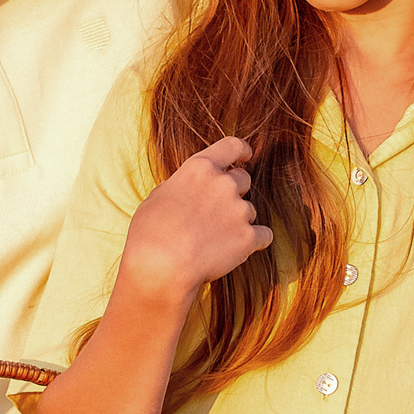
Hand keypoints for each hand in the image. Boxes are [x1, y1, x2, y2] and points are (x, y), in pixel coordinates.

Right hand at [120, 137, 273, 305]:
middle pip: (243, 179)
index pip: (232, 146)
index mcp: (200, 168)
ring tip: (214, 240)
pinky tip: (237, 251)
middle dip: (234, 192)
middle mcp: (224, 183)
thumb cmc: (150, 233)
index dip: (242, 151)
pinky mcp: (248, 237)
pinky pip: (263, 236)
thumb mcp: (158, 196)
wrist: (161, 267)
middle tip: (217, 211)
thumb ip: (182, 185)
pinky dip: (253, 242)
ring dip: (238, 221)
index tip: (246, 156)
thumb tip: (191, 190)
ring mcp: (239, 210)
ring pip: (249, 210)